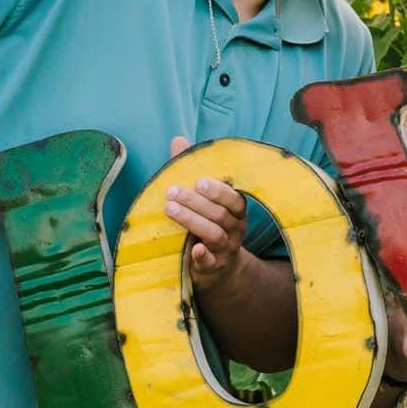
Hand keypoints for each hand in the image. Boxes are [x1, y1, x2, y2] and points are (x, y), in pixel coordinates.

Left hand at [165, 136, 249, 294]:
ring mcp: (226, 248)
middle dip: (196, 203)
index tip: (199, 182)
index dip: (218, 190)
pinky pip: (211, 261)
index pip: (234, 198)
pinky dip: (203, 256)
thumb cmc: (208, 222)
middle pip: (220, 215)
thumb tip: (177, 140)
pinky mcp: (214, 267)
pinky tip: (193, 249)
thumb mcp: (202, 198)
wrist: (219, 267)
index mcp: (236, 209)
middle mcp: (235, 228)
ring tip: (170, 210)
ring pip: (214, 234)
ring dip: (192, 221)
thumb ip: (191, 170)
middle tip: (172, 193)